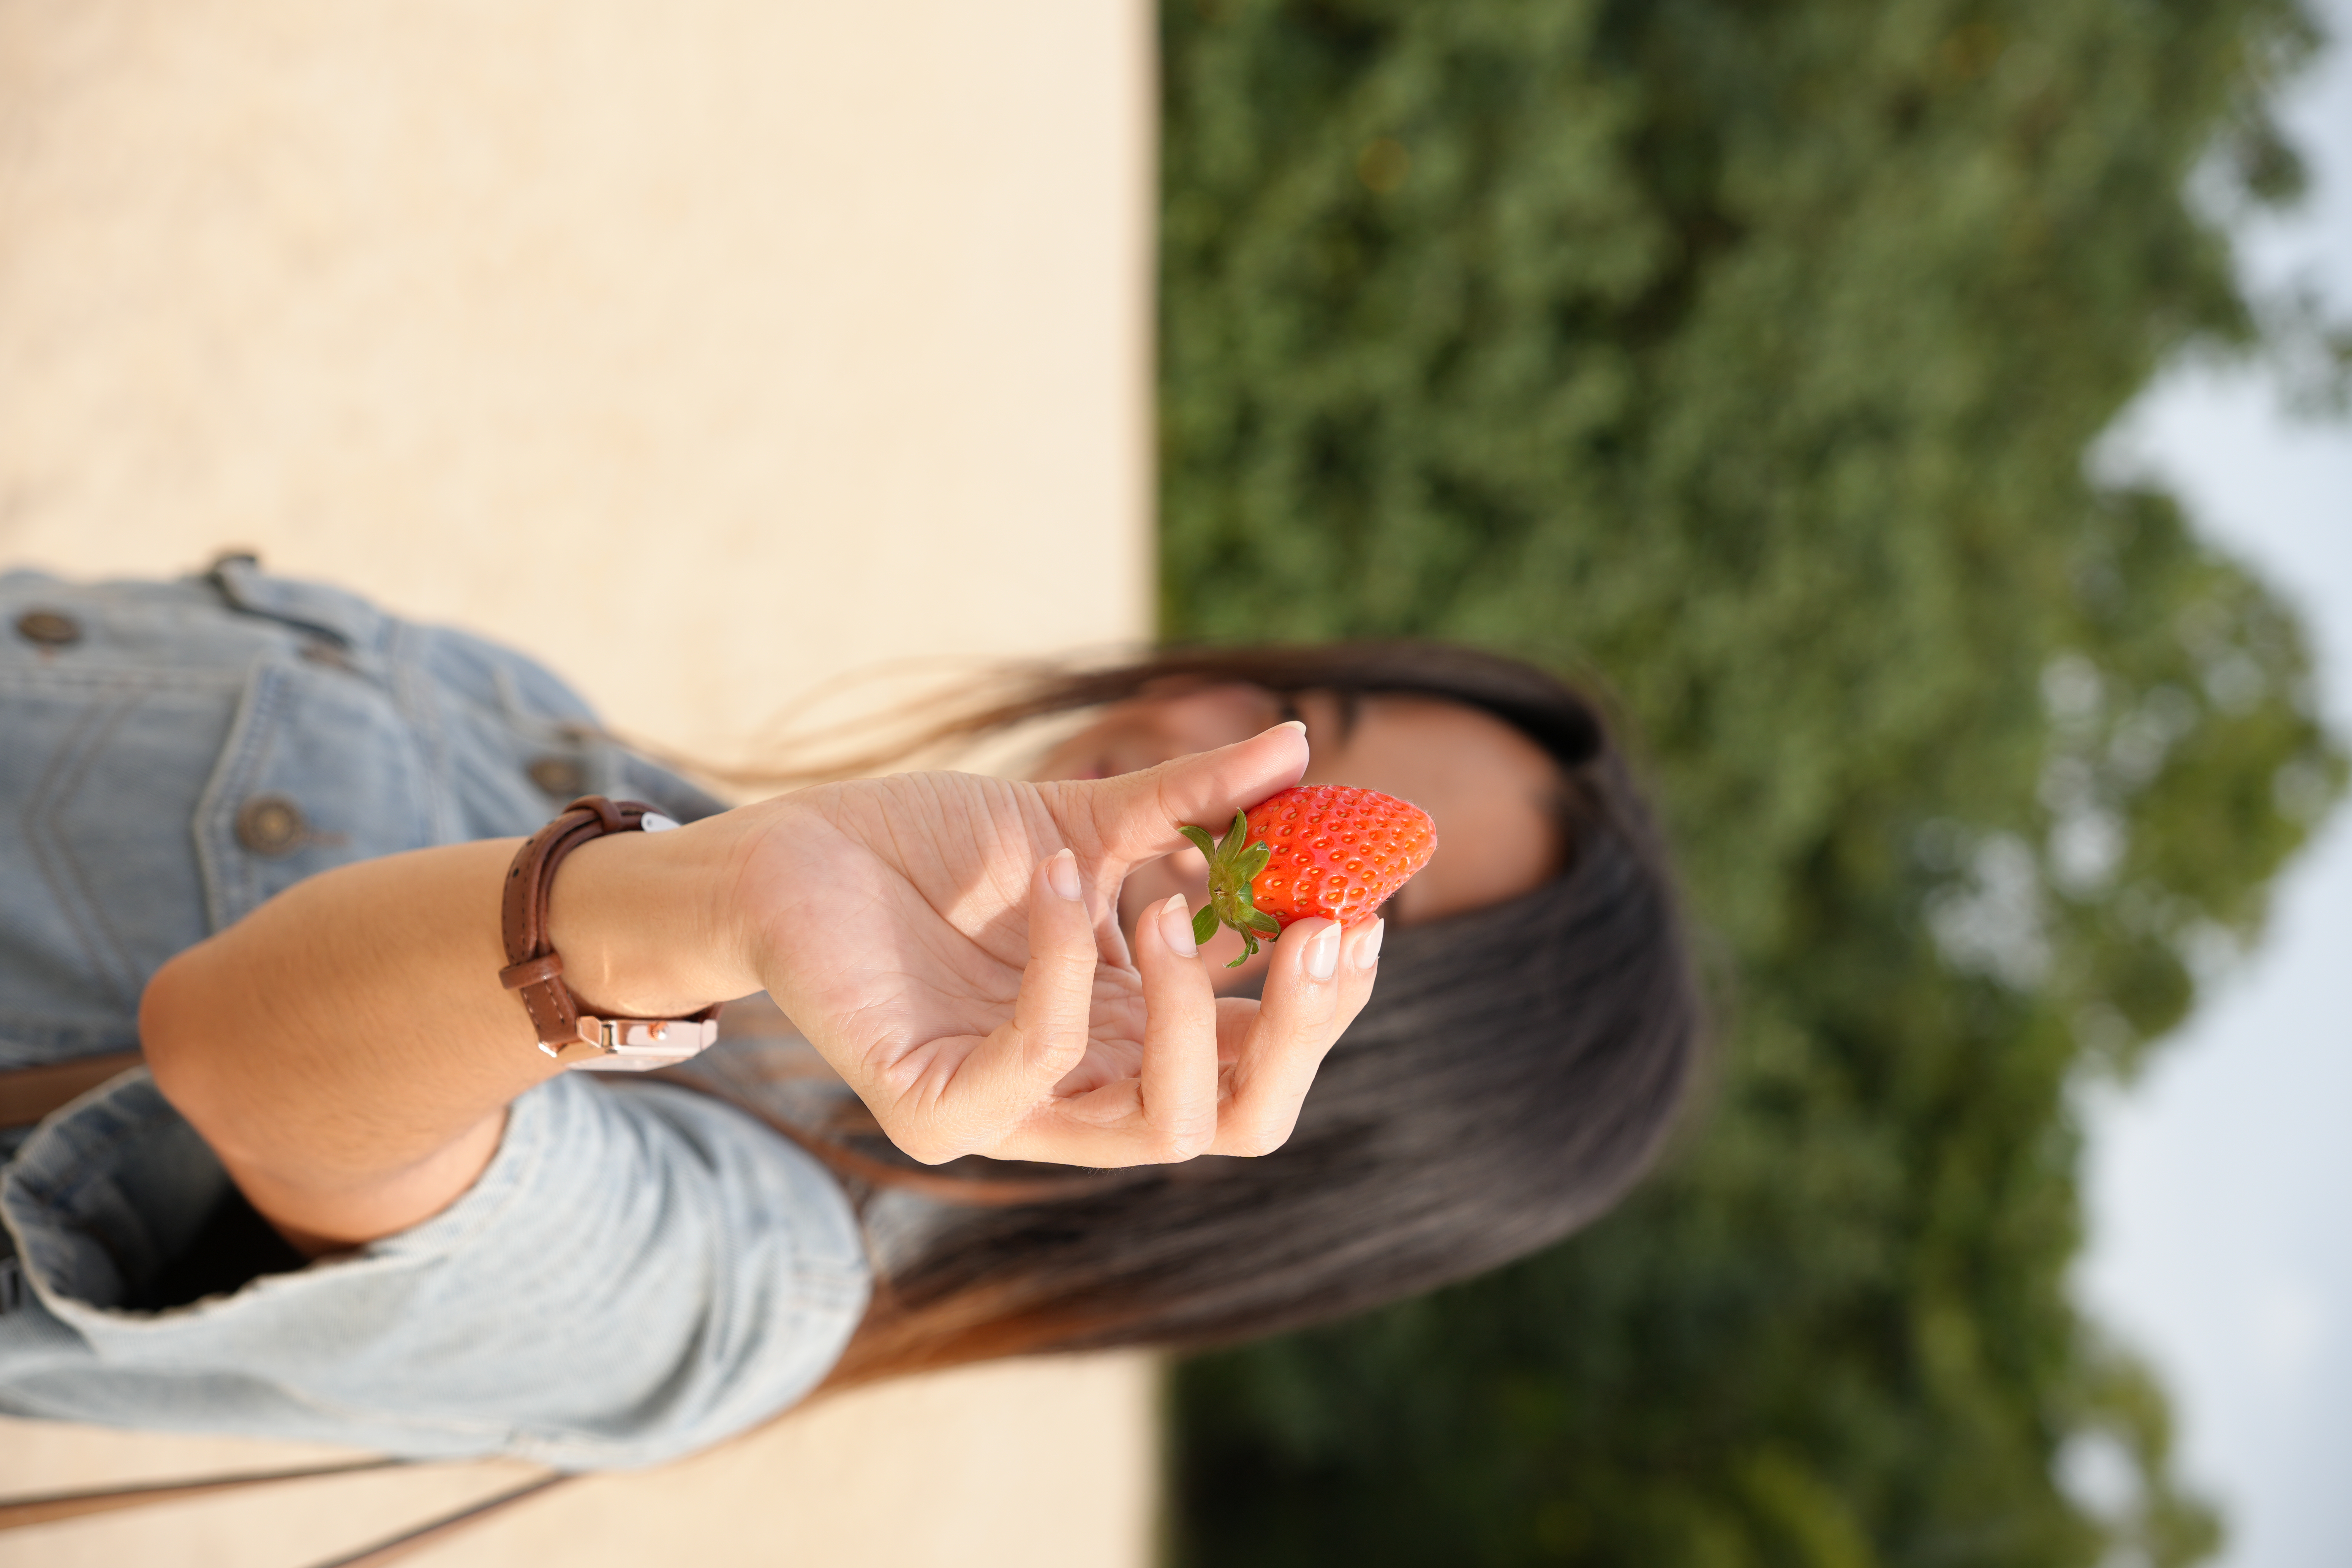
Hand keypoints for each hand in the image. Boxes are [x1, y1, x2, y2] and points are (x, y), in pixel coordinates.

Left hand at [710, 723, 1382, 1166]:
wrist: (794, 854)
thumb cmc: (936, 850)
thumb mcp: (1083, 818)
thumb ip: (1192, 803)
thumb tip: (1300, 743)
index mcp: (1138, 1036)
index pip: (1269, 1057)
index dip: (1329, 998)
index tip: (1356, 903)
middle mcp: (1090, 1091)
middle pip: (1247, 1120)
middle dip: (1304, 1031)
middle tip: (1320, 924)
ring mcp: (1014, 1115)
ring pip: (1163, 1126)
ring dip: (1188, 1005)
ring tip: (1161, 893)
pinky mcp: (933, 1113)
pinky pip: (1036, 1070)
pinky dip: (1063, 969)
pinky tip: (1055, 878)